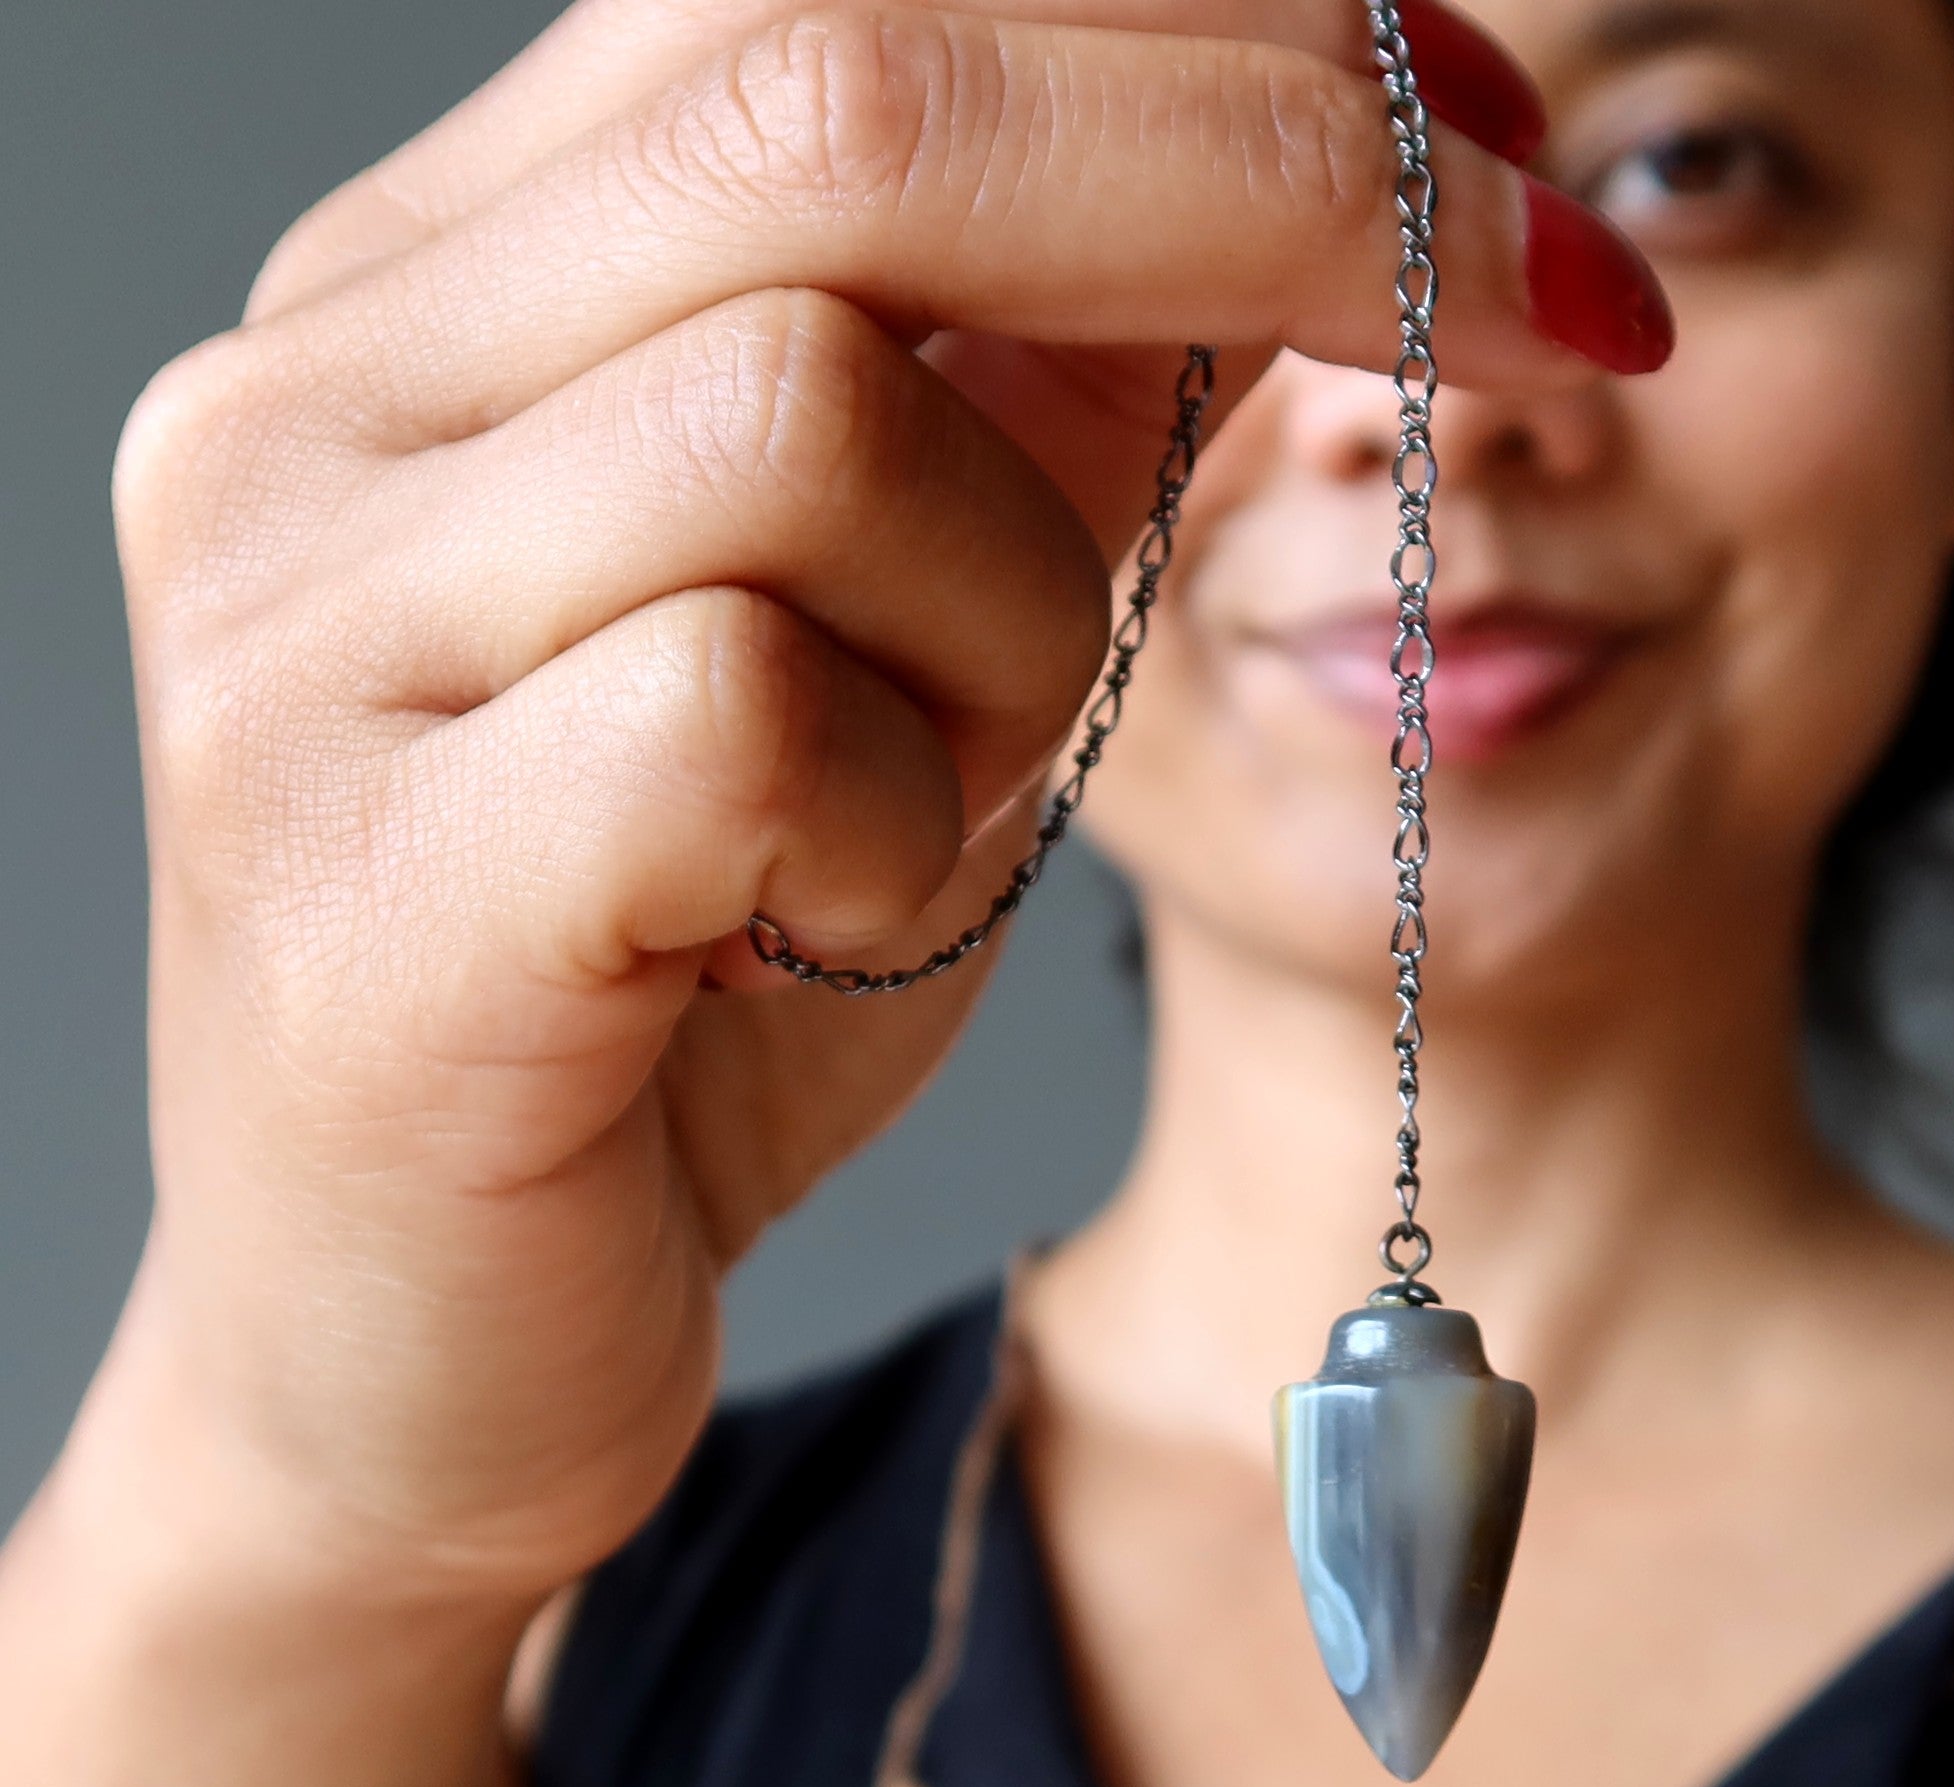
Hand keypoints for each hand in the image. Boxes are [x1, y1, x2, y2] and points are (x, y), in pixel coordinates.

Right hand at [102, 0, 1664, 1611]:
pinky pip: (735, 711)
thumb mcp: (901, 655)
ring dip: (1016, 621)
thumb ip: (1024, 412)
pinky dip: (888, 825)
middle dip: (1263, 171)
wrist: (417, 1367)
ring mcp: (303, 635)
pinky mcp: (363, 886)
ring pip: (804, 414)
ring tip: (941, 799)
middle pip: (833, 94)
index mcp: (446, 297)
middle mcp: (324, 402)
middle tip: (1533, 308)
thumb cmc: (679, 1006)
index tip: (1489, 122)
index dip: (1207, 19)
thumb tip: (1286, 188)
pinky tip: (819, 936)